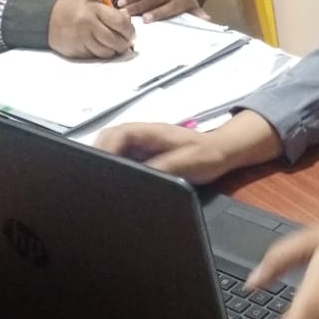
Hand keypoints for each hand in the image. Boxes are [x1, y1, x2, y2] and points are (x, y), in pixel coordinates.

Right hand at [48, 0, 134, 58]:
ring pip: (107, 52)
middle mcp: (88, 24)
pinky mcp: (76, 51)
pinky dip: (100, 54)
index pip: (120, 22)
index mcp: (94, 10)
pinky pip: (95, 57)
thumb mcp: (92, 2)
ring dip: (113, 51)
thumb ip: (111, 11)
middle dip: (124, 44)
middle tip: (126, 43)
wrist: (47, 19)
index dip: (130, 30)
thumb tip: (128, 20)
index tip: (131, 33)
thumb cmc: (73, 9)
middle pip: (116, 41)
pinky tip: (99, 48)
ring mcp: (81, 39)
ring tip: (113, 46)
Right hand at [95, 110, 283, 183]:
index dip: (104, 149)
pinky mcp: (146, 157)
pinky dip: (117, 171)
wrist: (224, 152)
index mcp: (150, 132)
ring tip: (100, 185)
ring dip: (106, 164)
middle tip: (93, 180)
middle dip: (99, 157)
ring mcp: (143, 146)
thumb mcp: (184, 164)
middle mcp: (142, 136)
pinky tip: (116, 187)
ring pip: (115, 151)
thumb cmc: (207, 155)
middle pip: (110, 142)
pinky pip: (125, 161)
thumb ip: (159, 169)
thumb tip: (135, 179)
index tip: (98, 167)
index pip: (116, 134)